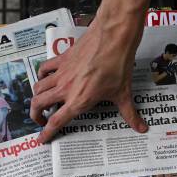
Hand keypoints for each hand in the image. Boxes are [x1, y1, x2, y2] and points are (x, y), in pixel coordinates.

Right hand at [31, 8, 147, 142]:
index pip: (56, 121)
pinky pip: (44, 68)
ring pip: (39, 87)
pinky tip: (47, 78)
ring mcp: (62, 73)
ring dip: (37, 97)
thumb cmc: (118, 65)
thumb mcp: (124, 94)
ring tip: (41, 102)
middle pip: (39, 104)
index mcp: (79, 101)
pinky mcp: (62, 59)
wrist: (113, 38)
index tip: (41, 139)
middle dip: (36, 115)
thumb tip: (141, 128)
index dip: (46, 132)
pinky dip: (41, 75)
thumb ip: (130, 114)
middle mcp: (66, 88)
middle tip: (40, 120)